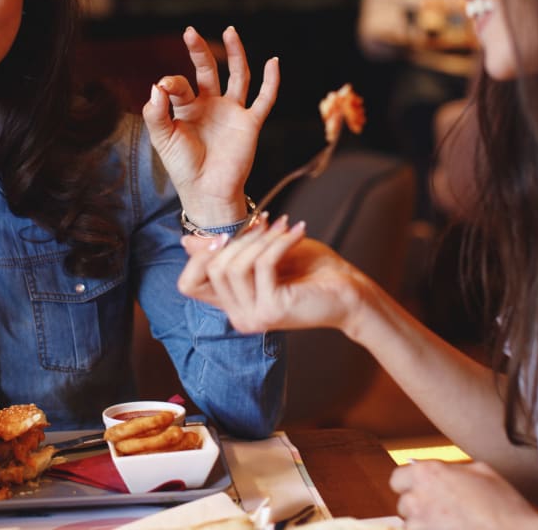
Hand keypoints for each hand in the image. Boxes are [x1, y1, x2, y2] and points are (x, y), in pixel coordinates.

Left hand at [142, 26, 278, 226]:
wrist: (206, 192)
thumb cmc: (183, 167)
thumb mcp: (162, 139)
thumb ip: (155, 113)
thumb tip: (156, 86)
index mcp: (187, 107)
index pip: (180, 84)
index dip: (172, 83)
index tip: (165, 89)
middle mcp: (210, 105)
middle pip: (208, 70)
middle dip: (199, 52)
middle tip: (190, 32)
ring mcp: (231, 112)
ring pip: (238, 76)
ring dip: (235, 54)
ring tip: (230, 31)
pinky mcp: (250, 124)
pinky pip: (264, 99)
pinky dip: (271, 81)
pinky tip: (273, 62)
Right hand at [176, 217, 366, 334]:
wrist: (350, 292)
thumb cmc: (309, 270)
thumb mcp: (262, 254)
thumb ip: (228, 251)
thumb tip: (187, 241)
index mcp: (232, 304)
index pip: (188, 285)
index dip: (197, 256)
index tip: (225, 233)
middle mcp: (238, 317)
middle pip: (212, 268)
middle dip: (238, 238)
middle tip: (266, 221)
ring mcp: (254, 317)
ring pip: (234, 267)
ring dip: (259, 239)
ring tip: (283, 225)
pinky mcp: (273, 309)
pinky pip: (262, 265)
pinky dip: (278, 242)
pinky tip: (296, 231)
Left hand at [390, 460, 537, 529]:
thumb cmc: (504, 506)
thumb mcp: (480, 472)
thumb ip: (452, 470)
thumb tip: (442, 472)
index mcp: (428, 473)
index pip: (398, 479)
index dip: (410, 486)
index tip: (420, 492)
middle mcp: (419, 498)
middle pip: (404, 505)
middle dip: (419, 509)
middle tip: (442, 514)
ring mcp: (421, 525)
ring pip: (412, 527)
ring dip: (425, 527)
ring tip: (450, 526)